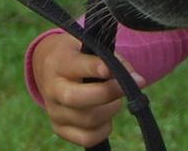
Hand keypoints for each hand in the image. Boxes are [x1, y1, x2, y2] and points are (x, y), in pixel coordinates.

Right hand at [29, 30, 128, 146]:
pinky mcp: (59, 129)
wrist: (49, 70)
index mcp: (57, 63)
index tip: (108, 69)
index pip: (74, 65)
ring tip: (112, 99)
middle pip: (75, 98)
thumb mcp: (89, 48)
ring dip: (110, 110)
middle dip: (106, 94)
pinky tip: (104, 115)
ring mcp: (54, 111)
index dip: (93, 68)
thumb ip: (113, 61)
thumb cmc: (78, 57)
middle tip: (123, 87)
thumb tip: (138, 81)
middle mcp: (51, 89)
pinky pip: (88, 138)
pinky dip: (104, 129)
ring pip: (88, 120)